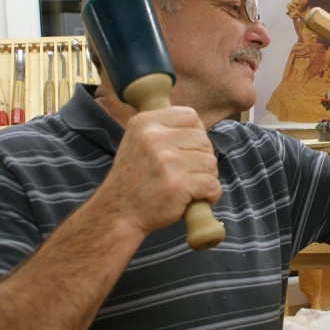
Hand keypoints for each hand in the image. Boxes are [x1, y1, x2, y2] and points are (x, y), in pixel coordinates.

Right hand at [93, 107, 221, 236]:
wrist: (117, 213)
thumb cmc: (134, 180)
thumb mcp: (139, 142)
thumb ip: (165, 130)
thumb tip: (200, 129)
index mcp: (145, 122)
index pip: (190, 116)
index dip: (197, 134)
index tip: (188, 151)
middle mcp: (154, 137)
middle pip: (203, 140)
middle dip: (203, 159)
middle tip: (188, 174)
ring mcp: (166, 160)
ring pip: (210, 162)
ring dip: (207, 177)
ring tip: (189, 187)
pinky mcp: (178, 183)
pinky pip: (212, 184)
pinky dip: (210, 194)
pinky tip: (195, 199)